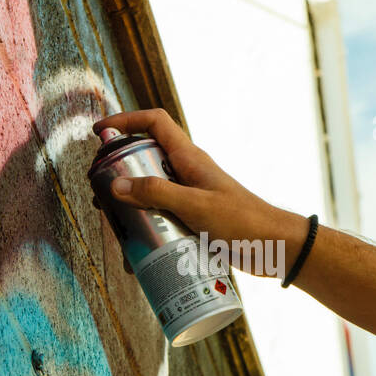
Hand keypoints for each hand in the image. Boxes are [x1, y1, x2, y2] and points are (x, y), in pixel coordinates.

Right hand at [91, 108, 304, 276]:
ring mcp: (192, 196)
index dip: (127, 120)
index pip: (155, 123)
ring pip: (152, 193)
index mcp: (190, 158)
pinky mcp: (195, 220)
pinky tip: (138, 255)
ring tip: (115, 226)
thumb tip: (116, 186)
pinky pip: (164, 218)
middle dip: (120, 172)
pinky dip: (149, 231)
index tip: (100, 132)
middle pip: (146, 159)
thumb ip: (157, 194)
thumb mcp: (196, 206)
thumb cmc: (243, 222)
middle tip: (100, 192)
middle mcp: (188, 173)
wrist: (276, 247)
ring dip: (132, 206)